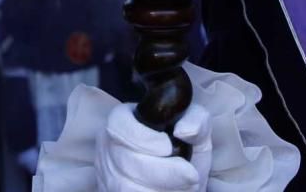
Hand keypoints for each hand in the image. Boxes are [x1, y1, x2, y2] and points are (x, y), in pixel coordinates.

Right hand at [95, 103, 210, 191]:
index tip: (167, 147)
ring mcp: (109, 175)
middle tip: (191, 175)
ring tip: (186, 187)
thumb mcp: (195, 128)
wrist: (180, 178)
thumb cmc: (184, 148)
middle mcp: (109, 147)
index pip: (119, 126)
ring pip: (126, 187)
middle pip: (126, 161)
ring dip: (161, 190)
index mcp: (123, 121)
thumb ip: (196, 120)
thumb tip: (184, 131)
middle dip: (163, 172)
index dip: (143, 138)